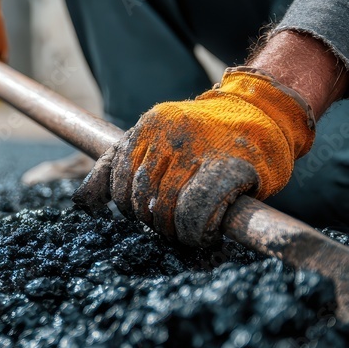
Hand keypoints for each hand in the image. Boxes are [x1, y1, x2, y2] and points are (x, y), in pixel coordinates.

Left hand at [73, 67, 315, 246]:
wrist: (265, 112)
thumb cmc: (206, 135)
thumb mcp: (155, 139)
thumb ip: (117, 165)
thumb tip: (83, 204)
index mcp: (148, 124)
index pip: (118, 180)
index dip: (129, 205)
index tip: (147, 211)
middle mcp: (170, 134)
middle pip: (140, 197)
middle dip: (151, 220)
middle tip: (170, 225)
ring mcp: (198, 149)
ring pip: (164, 207)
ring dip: (172, 230)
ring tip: (187, 230)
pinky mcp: (228, 168)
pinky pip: (193, 212)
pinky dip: (193, 232)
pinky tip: (204, 235)